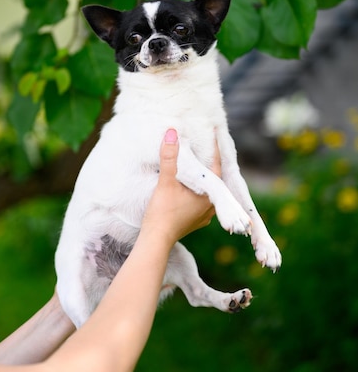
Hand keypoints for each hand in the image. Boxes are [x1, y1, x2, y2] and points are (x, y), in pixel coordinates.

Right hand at [141, 129, 219, 246]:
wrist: (155, 240)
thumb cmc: (162, 212)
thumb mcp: (166, 181)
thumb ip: (170, 157)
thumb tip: (172, 133)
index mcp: (210, 196)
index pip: (216, 165)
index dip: (214, 147)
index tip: (213, 131)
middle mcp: (211, 206)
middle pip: (214, 178)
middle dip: (209, 161)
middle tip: (206, 144)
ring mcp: (204, 215)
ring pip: (208, 190)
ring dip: (203, 177)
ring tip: (199, 161)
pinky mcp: (194, 221)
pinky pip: (201, 200)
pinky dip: (197, 189)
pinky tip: (191, 184)